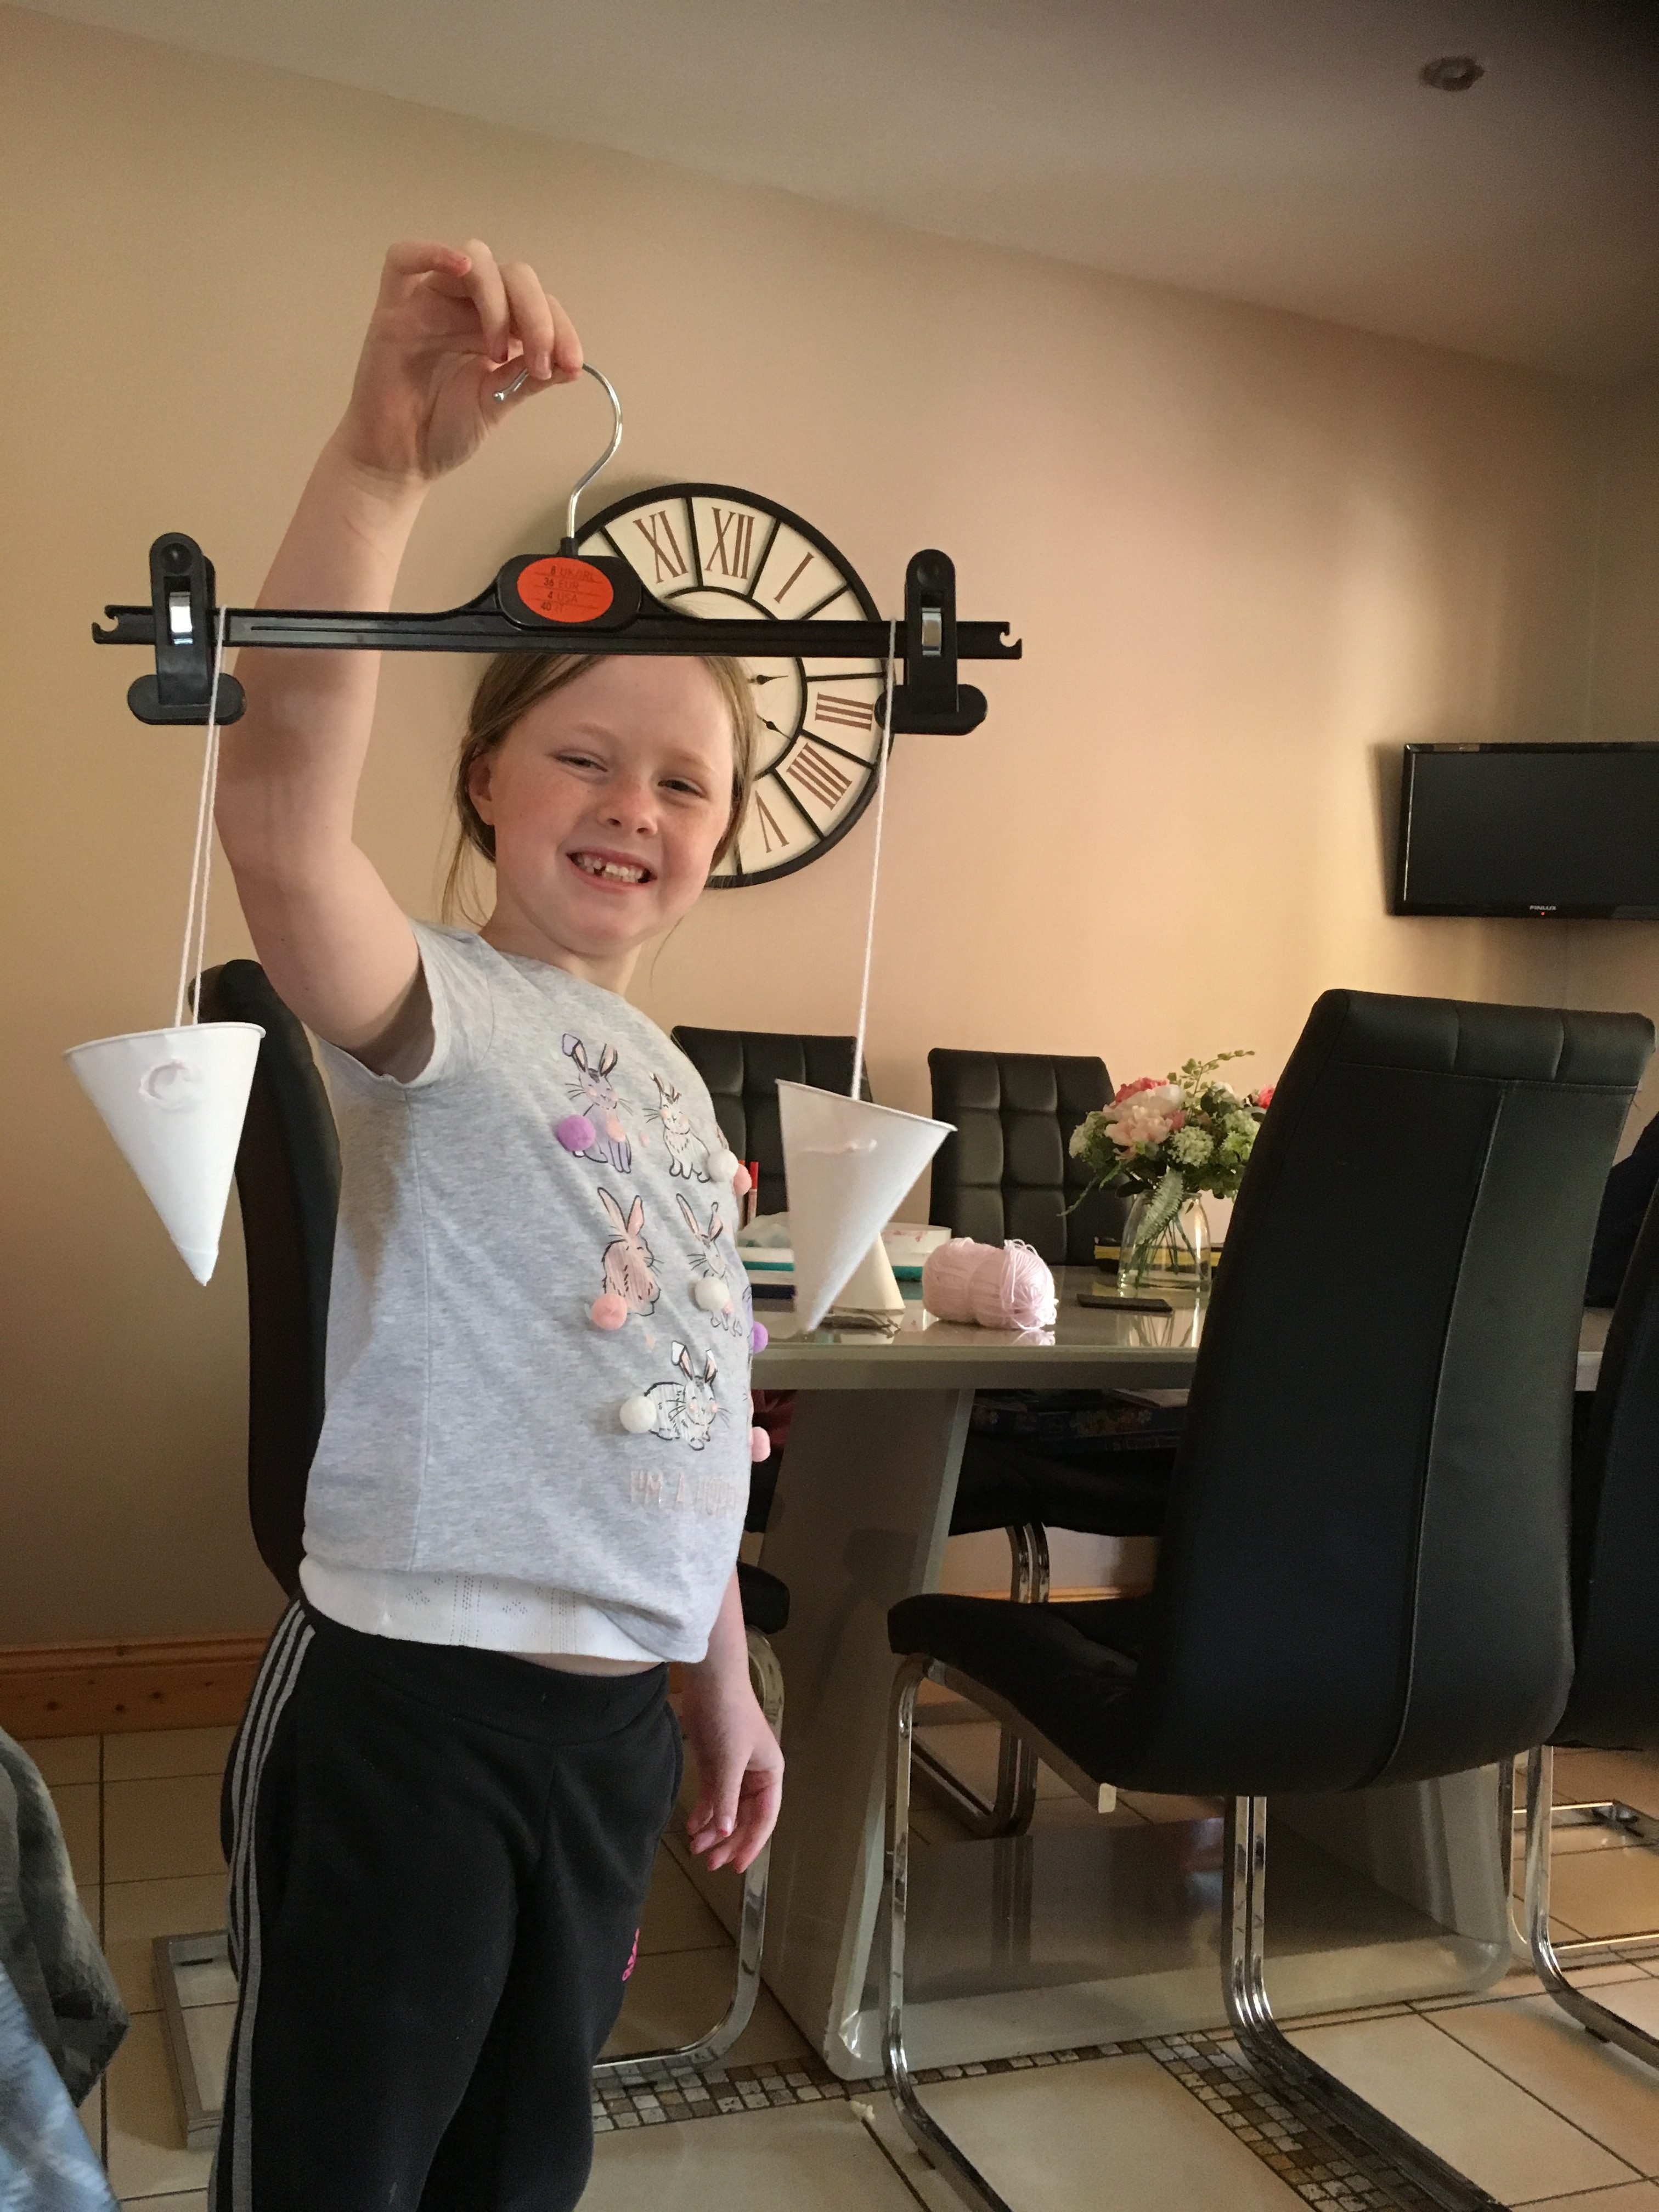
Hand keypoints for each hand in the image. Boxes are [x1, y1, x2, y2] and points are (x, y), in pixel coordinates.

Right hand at [332, 239, 582, 488]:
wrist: (399, 461)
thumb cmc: (442, 431)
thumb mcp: (498, 402)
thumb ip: (530, 378)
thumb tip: (571, 363)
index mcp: (494, 326)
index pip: (536, 303)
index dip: (560, 327)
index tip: (571, 365)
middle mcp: (465, 308)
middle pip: (511, 275)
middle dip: (537, 315)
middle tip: (540, 362)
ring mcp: (430, 303)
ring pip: (473, 262)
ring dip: (498, 298)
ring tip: (500, 351)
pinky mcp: (394, 308)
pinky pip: (403, 258)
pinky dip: (432, 252)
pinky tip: (463, 268)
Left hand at [678, 1670, 783, 1874]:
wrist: (710, 1680)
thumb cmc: (729, 1717)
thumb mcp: (729, 1760)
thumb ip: (726, 1798)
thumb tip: (725, 1833)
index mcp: (770, 1773)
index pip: (764, 1818)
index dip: (751, 1843)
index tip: (735, 1866)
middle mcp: (755, 1776)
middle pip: (743, 1817)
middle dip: (727, 1841)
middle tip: (708, 1863)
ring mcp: (734, 1770)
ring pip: (726, 1810)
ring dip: (713, 1830)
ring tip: (695, 1849)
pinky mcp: (714, 1764)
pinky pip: (712, 1796)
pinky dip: (704, 1813)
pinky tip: (691, 1827)